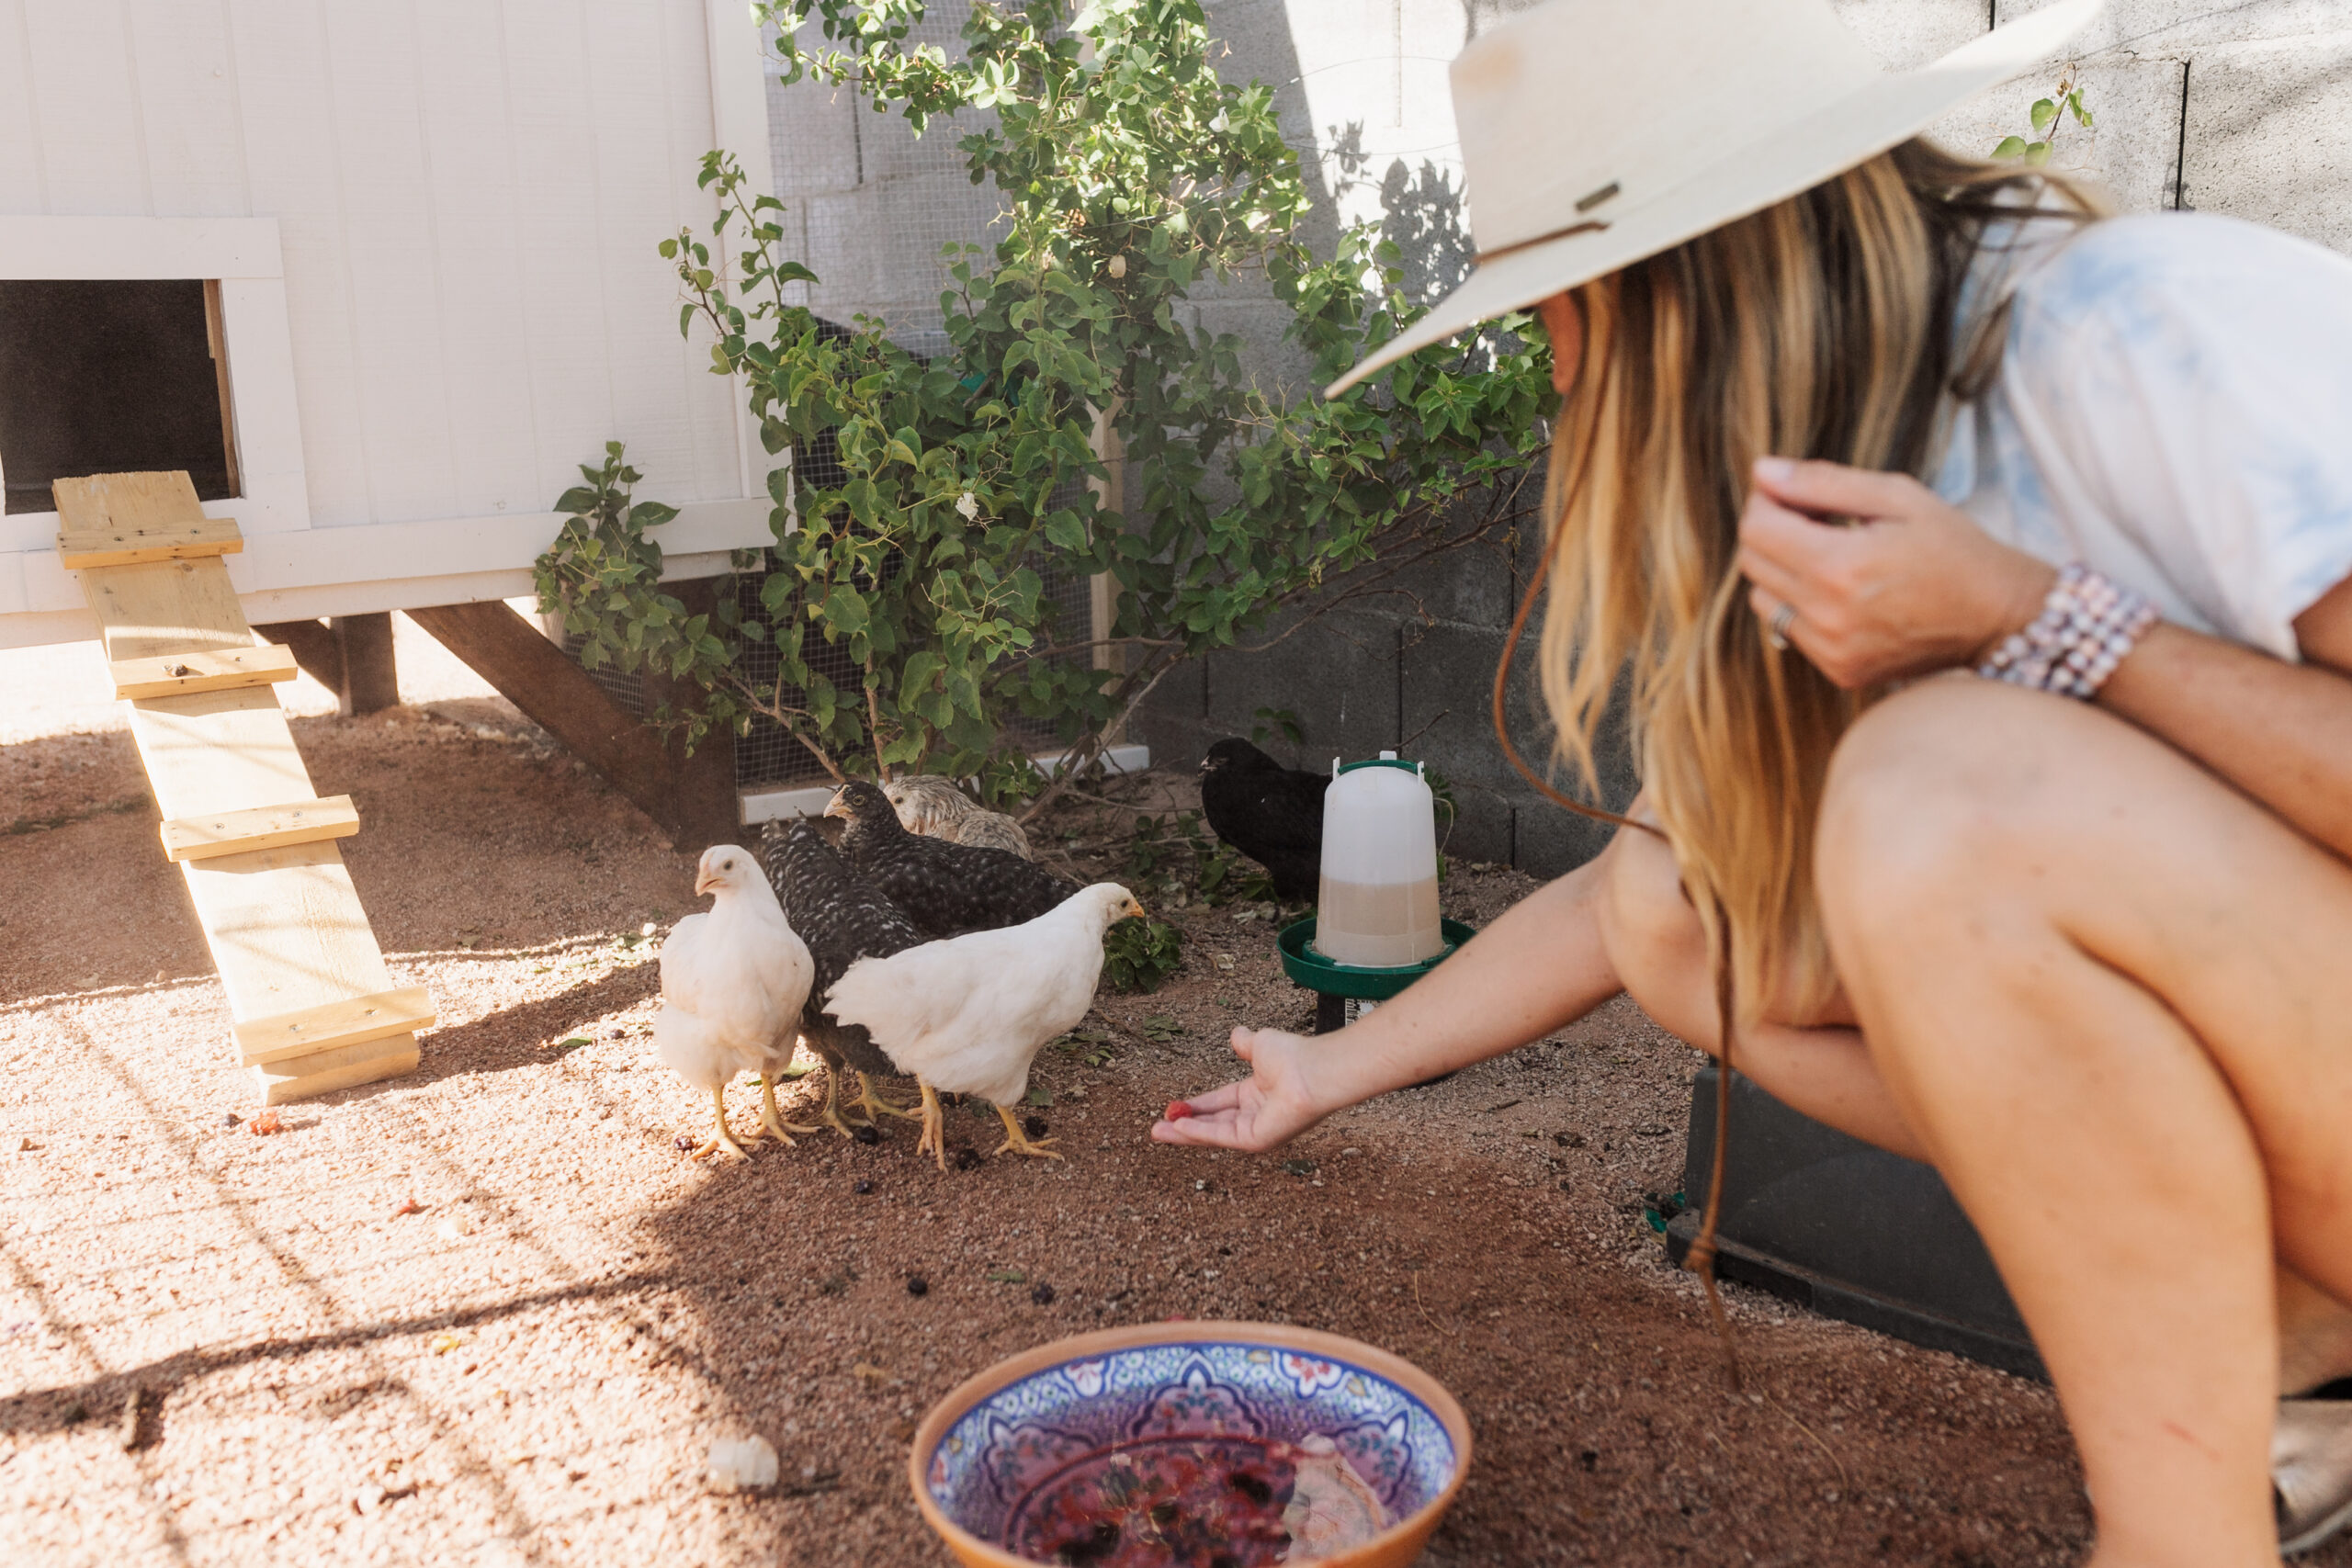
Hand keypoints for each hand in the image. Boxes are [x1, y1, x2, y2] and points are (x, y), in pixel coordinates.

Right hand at [1150, 1026, 1328, 1151]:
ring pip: (1213, 1133)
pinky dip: (1200, 1133)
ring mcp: (1257, 1129)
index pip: (1219, 1102)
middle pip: (1212, 1122)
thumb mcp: (1260, 1044)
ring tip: (1158, 1132)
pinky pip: (1222, 1137)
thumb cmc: (1293, 1056)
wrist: (1312, 1070)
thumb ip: (1245, 1043)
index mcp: (1256, 1093)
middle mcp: (1256, 1114)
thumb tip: (1237, 1035)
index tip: (1174, 1106)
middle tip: (1158, 1127)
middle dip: (1183, 1125)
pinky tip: (1178, 1128)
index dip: (1196, 1105)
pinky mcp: (1257, 1140)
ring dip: (1185, 1133)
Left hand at [1738, 457, 2054, 688]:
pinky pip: (1791, 631)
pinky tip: (1844, 592)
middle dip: (1772, 532)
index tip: (1790, 491)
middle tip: (1814, 518)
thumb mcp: (1896, 496)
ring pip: (1764, 599)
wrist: (1997, 615)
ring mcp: (1832, 650)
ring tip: (1830, 555)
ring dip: (1782, 571)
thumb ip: (1822, 482)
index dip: (1767, 501)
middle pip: (1752, 562)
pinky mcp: (1840, 671)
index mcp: (1840, 566)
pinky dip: (1803, 607)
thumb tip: (1762, 471)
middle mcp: (1828, 615)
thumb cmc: (1953, 547)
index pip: (1756, 528)